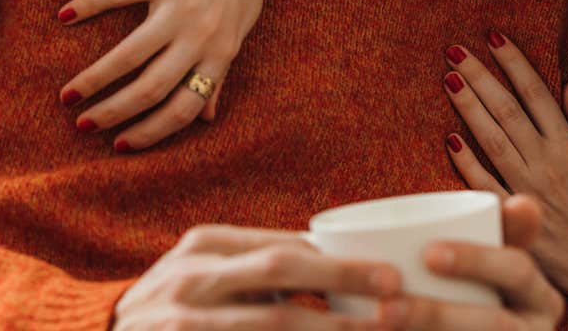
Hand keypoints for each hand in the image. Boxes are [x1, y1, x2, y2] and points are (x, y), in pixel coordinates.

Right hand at [58, 0, 282, 149]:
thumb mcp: (243, 22)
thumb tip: (209, 116)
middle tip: (83, 126)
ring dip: (95, 80)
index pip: (185, 108)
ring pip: (130, 55)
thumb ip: (222, 68)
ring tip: (68, 95)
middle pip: (152, 89)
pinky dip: (88, 7)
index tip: (122, 145)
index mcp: (222, 49)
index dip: (152, 133)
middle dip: (114, 114)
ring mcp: (182, 2)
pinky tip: (64, 16)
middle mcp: (203, 32)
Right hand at [113, 226, 399, 330]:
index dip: (340, 262)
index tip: (391, 274)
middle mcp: (194, 274)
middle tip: (394, 293)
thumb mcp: (208, 276)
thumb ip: (258, 270)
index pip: (284, 246)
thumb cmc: (173, 308)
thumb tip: (332, 265)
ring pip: (272, 322)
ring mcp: (184, 317)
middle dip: (342, 280)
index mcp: (208, 246)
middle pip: (281, 270)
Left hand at [378, 194, 564, 330]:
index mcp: (540, 295)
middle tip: (385, 305)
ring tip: (377, 323)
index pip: (516, 271)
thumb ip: (505, 231)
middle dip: (436, 315)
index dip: (478, 260)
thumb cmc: (481, 291)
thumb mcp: (495, 260)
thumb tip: (523, 201)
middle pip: (491, 325)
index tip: (428, 252)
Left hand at [441, 35, 567, 327]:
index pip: (536, 94)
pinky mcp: (514, 217)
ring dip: (469, 107)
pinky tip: (449, 138)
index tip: (493, 37)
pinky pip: (484, 185)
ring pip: (491, 139)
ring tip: (450, 78)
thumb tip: (567, 85)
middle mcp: (546, 164)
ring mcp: (527, 190)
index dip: (514, 63)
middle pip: (506, 110)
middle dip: (481, 76)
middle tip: (456, 50)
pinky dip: (466, 162)